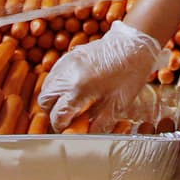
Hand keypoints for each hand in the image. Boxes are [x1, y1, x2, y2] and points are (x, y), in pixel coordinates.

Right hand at [38, 21, 161, 129]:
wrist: (134, 45)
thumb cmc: (130, 74)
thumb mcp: (118, 104)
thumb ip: (100, 123)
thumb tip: (87, 135)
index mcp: (79, 89)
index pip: (57, 115)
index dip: (61, 126)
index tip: (68, 129)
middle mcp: (67, 75)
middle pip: (44, 101)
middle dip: (52, 112)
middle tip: (67, 117)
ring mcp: (66, 63)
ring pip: (46, 86)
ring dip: (53, 98)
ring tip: (69, 103)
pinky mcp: (70, 55)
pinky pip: (53, 73)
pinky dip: (56, 84)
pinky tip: (71, 88)